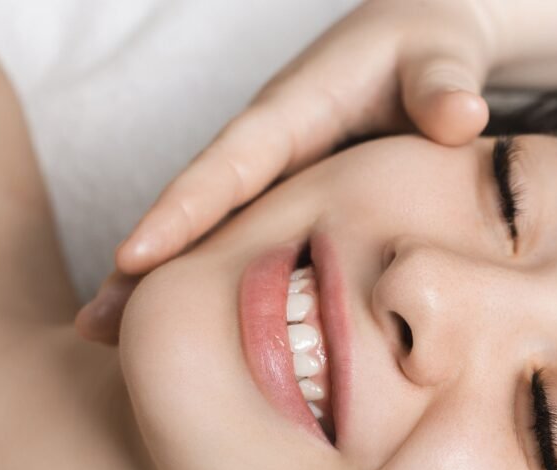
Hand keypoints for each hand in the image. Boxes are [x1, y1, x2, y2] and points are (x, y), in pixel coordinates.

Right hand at [76, 0, 494, 342]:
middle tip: (96, 327)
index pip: (232, 163)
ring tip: (110, 341)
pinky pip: (244, 238)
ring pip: (211, 229)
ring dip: (162, 279)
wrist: (422, 42)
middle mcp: (271, 145)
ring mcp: (277, 173)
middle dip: (144, 261)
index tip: (134, 256)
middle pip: (198, 205)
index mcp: (296, 110)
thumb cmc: (428, 48)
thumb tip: (460, 117)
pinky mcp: (291, 195)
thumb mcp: (438, 57)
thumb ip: (441, 87)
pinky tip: (192, 326)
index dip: (184, 209)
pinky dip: (210, 276)